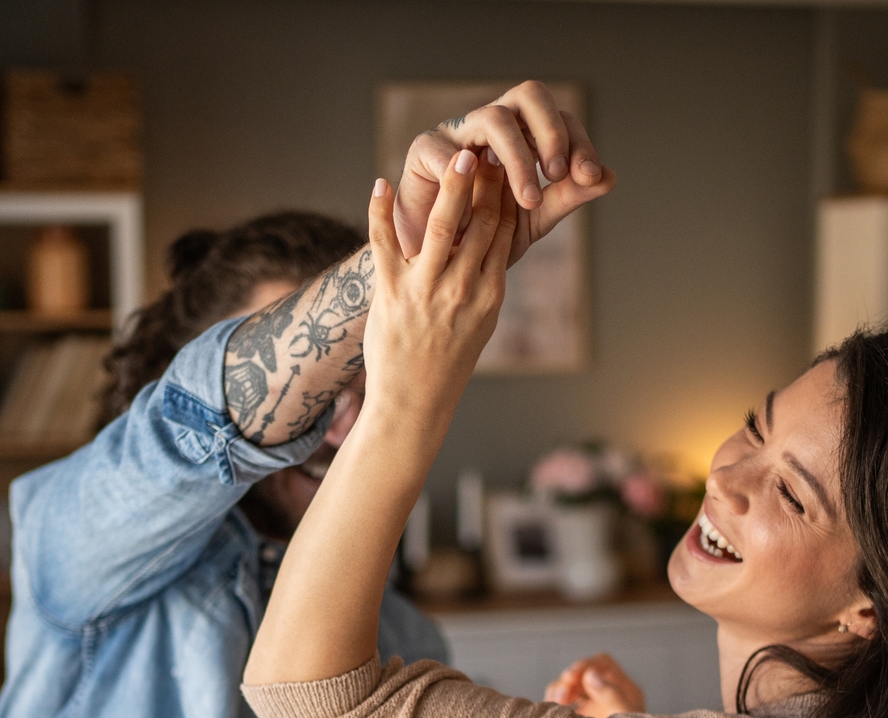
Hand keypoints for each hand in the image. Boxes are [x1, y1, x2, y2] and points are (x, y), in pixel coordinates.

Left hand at [359, 151, 517, 425]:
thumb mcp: (481, 320)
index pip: (504, 233)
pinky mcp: (391, 293)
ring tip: (460, 154)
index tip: (508, 165)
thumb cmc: (448, 359)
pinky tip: (379, 183)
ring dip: (453, 187)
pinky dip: (380, 211)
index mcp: (489, 293)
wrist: (414, 401)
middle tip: (490, 146)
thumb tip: (495, 236)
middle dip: (488, 182)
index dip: (506, 195)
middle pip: (481, 223)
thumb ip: (487, 277)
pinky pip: (383, 243)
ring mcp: (426, 291)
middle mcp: (462, 289)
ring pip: (442, 227)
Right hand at [395, 81, 616, 265]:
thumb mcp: (533, 219)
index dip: (579, 142)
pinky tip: (475, 202)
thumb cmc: (484, 235)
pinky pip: (446, 149)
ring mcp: (457, 132)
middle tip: (559, 172)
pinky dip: (464, 173)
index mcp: (524, 135)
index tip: (589, 176)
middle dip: (551, 131)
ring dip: (519, 157)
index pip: (560, 119)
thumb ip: (567, 197)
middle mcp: (492, 124)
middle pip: (529, 95)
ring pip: (494, 118)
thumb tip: (610, 176)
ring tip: (528, 199)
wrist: (437, 263)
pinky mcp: (423, 149)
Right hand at [543, 654, 645, 717]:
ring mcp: (592, 708)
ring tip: (555, 704)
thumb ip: (611, 695)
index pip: (603, 663)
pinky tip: (550, 711)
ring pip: (569, 686)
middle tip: (562, 697)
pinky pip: (561, 702)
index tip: (571, 675)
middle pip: (583, 673)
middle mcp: (607, 695)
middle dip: (569, 680)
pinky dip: (552, 702)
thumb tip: (591, 676)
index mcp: (624, 691)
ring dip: (558, 690)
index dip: (586, 664)